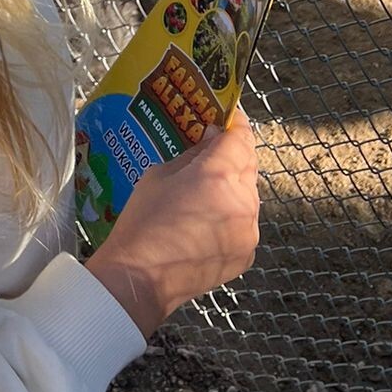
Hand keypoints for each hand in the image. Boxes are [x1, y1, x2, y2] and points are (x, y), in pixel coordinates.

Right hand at [87, 113, 259, 337]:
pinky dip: (231, 215)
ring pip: (248, 196)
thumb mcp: (160, 174)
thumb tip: (209, 141)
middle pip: (248, 165)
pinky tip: (206, 221)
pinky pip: (244, 223)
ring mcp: (248, 230)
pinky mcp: (247, 253)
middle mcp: (243, 201)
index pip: (240, 138)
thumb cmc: (144, 220)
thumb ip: (191, 155)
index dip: (235, 123)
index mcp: (220, 175)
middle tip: (211, 150)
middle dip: (233, 155)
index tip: (227, 115)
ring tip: (205, 190)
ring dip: (233, 187)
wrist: (143, 276)